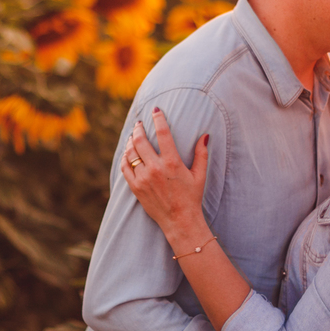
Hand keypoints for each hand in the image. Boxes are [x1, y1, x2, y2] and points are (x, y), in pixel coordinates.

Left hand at [121, 108, 208, 240]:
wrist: (179, 220)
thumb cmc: (192, 197)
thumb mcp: (199, 175)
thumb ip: (201, 153)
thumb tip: (205, 135)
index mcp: (172, 163)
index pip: (163, 133)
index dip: (158, 118)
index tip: (155, 110)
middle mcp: (156, 168)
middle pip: (141, 140)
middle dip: (139, 128)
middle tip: (139, 123)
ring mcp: (143, 178)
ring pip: (131, 152)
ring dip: (130, 141)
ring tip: (133, 136)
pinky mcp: (135, 187)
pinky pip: (124, 167)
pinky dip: (124, 157)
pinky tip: (127, 153)